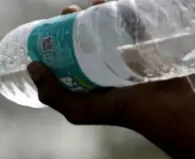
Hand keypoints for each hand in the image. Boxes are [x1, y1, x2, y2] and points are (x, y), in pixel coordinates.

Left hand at [27, 2, 194, 130]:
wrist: (162, 107)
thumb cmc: (118, 111)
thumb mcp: (77, 110)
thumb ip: (52, 94)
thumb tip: (32, 65)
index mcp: (86, 78)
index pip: (66, 55)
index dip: (55, 40)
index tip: (49, 27)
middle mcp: (102, 64)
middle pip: (83, 36)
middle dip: (72, 21)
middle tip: (68, 12)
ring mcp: (122, 52)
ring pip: (104, 26)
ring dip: (94, 11)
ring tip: (89, 5)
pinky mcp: (141, 41)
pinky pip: (129, 19)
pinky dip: (120, 6)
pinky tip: (107, 1)